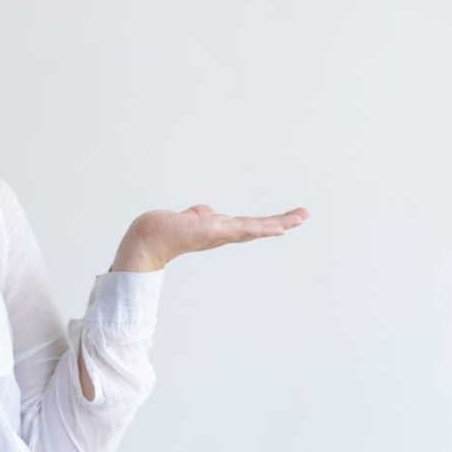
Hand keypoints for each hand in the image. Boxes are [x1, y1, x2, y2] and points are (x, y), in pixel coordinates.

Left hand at [111, 204, 309, 271]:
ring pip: (253, 228)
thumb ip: (199, 215)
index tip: (287, 220)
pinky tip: (276, 228)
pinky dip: (260, 229)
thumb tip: (206, 212)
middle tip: (305, 214)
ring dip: (278, 223)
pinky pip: (241, 229)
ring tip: (298, 219)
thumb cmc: (164, 230)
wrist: (146, 239)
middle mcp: (221, 234)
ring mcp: (218, 233)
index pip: (247, 226)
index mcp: (218, 231)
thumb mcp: (187, 219)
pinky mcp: (212, 230)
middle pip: (257, 227)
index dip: (267, 224)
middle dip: (281, 222)